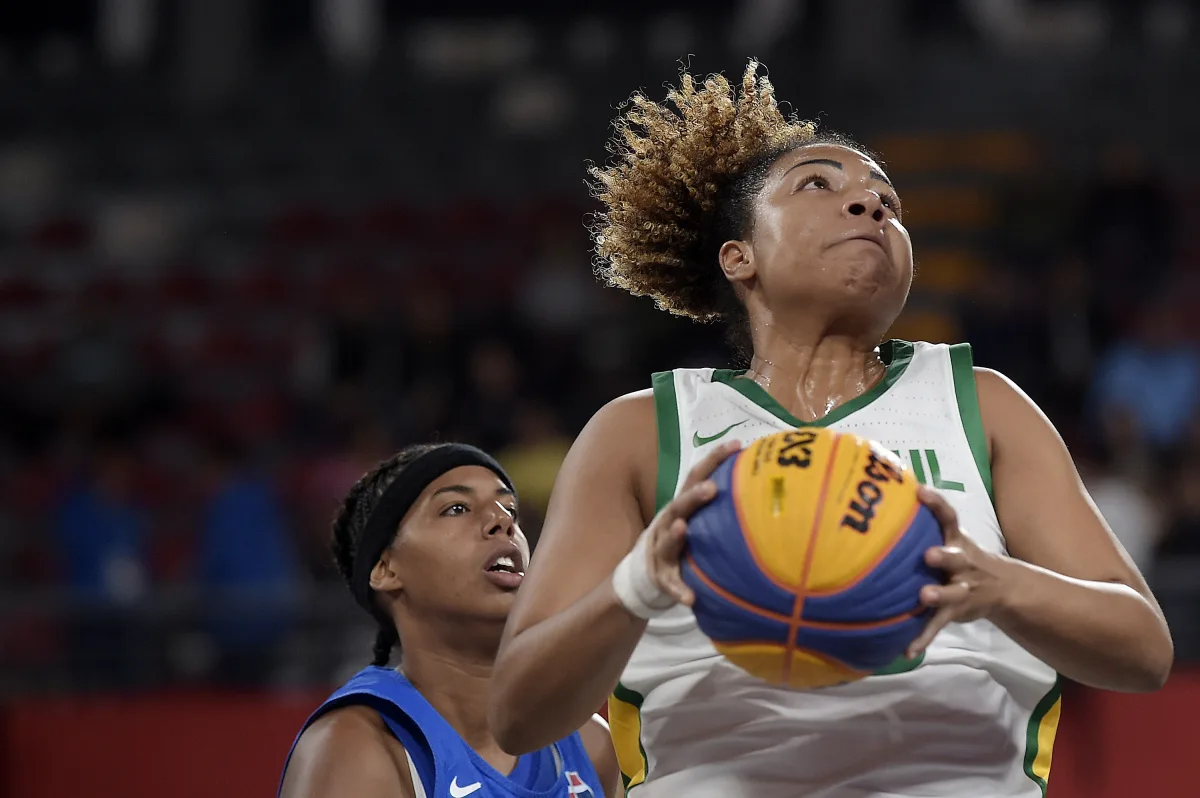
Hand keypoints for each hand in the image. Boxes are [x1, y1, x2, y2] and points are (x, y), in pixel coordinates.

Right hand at [644, 439, 741, 606]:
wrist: (648, 571)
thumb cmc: (686, 537)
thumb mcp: (699, 517)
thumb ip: (723, 504)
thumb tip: (767, 487)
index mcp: (682, 505)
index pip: (696, 476)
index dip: (714, 459)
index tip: (737, 445)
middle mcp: (669, 522)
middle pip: (679, 505)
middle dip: (693, 496)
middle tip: (712, 489)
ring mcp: (662, 549)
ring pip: (667, 540)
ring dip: (675, 534)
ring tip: (682, 529)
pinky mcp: (662, 576)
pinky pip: (670, 583)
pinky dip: (679, 590)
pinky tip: (690, 599)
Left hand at [906, 485, 1017, 658]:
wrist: (1002, 589)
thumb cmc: (960, 556)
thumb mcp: (952, 538)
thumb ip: (924, 523)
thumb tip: (890, 491)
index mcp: (957, 540)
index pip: (948, 516)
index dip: (936, 503)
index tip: (919, 491)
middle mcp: (962, 562)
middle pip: (955, 556)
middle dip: (944, 555)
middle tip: (929, 554)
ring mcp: (962, 588)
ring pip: (952, 592)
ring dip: (938, 595)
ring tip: (924, 597)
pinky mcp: (956, 611)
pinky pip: (939, 625)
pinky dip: (923, 638)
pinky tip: (907, 651)